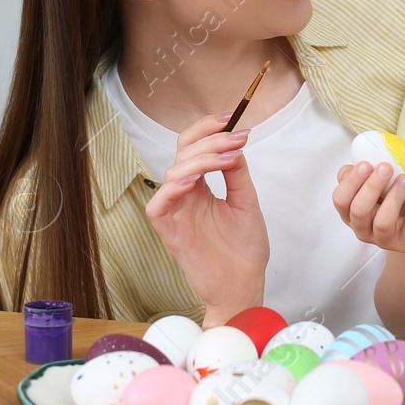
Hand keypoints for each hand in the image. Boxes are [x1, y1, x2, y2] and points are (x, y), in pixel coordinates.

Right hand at [145, 112, 268, 325]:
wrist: (243, 286)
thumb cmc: (244, 251)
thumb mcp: (246, 203)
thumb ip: (237, 173)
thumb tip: (234, 142)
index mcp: (200, 187)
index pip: (193, 147)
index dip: (208, 129)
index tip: (232, 118)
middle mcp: (185, 195)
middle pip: (183, 152)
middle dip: (210, 141)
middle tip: (237, 139)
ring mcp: (175, 212)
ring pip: (173, 172)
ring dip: (201, 160)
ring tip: (228, 159)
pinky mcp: (168, 231)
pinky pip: (159, 204)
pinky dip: (173, 188)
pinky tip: (195, 182)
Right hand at [333, 161, 404, 253]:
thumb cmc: (396, 200)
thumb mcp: (377, 187)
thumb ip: (362, 176)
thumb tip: (355, 166)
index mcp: (351, 213)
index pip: (341, 200)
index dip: (351, 182)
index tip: (365, 164)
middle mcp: (364, 230)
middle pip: (359, 211)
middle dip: (372, 186)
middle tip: (386, 167)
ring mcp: (385, 239)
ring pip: (383, 221)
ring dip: (395, 195)